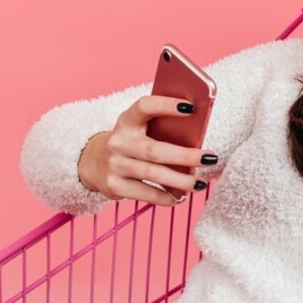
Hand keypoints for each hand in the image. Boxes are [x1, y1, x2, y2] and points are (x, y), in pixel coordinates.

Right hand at [76, 96, 214, 207]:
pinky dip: (166, 197)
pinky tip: (179, 197)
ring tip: (199, 184)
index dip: (166, 105)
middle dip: (186, 156)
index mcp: (127, 121)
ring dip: (181, 181)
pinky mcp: (114, 186)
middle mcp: (118, 142)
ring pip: (153, 174)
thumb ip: (161, 128)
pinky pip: (146, 193)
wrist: (92, 162)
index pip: (145, 107)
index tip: (191, 108)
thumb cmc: (130, 142)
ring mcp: (114, 165)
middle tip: (210, 158)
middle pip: (155, 150)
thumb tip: (197, 138)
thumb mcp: (139, 128)